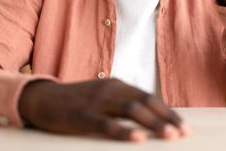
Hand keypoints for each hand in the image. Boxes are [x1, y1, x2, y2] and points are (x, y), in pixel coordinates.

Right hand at [18, 79, 189, 141]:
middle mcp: (111, 90)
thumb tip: (150, 119)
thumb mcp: (103, 96)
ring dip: (154, 123)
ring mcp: (97, 101)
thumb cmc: (76, 100)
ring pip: (132, 111)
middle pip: (146, 102)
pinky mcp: (82, 115)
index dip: (168, 112)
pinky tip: (138, 138)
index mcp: (118, 85)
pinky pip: (107, 124)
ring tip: (170, 136)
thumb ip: (123, 103)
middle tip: (184, 133)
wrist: (41, 98)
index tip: (184, 126)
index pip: (150, 98)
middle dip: (168, 118)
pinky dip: (124, 131)